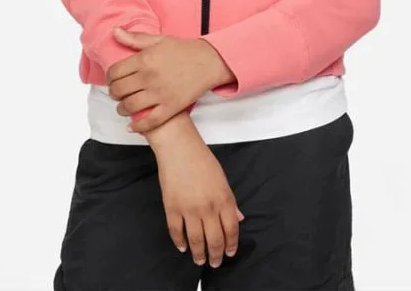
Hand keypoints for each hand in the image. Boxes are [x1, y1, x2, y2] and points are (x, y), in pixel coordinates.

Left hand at [106, 29, 232, 132]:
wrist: (208, 62)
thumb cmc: (184, 50)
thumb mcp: (158, 40)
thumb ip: (134, 38)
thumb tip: (114, 32)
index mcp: (144, 60)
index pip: (115, 72)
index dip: (109, 78)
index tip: (112, 80)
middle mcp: (149, 78)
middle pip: (119, 90)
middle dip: (113, 93)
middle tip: (116, 93)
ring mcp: (159, 94)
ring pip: (130, 107)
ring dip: (122, 109)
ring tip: (123, 107)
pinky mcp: (170, 107)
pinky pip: (149, 122)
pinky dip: (137, 126)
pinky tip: (133, 125)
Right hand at [152, 118, 244, 266]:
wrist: (179, 147)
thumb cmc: (202, 159)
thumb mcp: (222, 178)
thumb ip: (230, 201)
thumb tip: (239, 218)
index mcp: (223, 198)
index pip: (231, 229)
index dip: (231, 244)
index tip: (230, 252)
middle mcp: (208, 207)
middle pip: (215, 239)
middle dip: (216, 255)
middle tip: (215, 262)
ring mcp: (189, 209)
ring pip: (196, 240)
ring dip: (199, 254)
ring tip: (200, 260)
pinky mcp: (172, 208)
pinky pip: (176, 232)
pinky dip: (180, 242)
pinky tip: (183, 247)